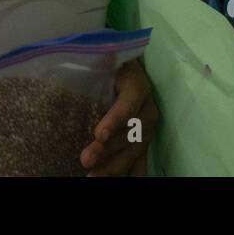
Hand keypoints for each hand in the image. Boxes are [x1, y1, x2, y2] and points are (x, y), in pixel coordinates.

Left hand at [81, 59, 157, 175]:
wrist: (126, 70)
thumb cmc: (110, 64)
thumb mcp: (106, 59)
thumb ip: (100, 61)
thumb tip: (88, 54)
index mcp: (139, 87)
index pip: (128, 105)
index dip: (115, 120)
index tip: (98, 134)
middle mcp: (148, 110)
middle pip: (131, 134)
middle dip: (109, 149)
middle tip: (85, 160)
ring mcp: (148, 129)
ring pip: (134, 151)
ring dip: (114, 167)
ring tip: (92, 177)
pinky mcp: (143, 143)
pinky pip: (139, 162)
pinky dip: (130, 173)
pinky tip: (116, 181)